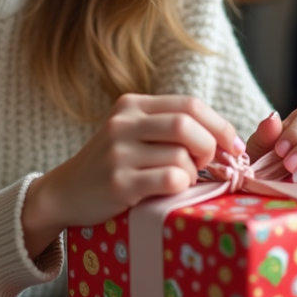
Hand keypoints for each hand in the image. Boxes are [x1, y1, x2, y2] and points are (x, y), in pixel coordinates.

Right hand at [21, 94, 243, 257]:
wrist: (63, 193)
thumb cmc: (110, 165)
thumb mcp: (131, 133)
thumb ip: (167, 127)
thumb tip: (225, 138)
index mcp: (131, 105)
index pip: (190, 104)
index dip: (220, 125)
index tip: (233, 146)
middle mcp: (123, 123)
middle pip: (187, 125)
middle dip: (210, 147)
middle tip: (207, 165)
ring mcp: (118, 153)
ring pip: (181, 155)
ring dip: (193, 173)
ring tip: (180, 180)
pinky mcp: (118, 183)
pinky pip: (169, 179)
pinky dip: (181, 186)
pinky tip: (169, 191)